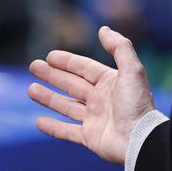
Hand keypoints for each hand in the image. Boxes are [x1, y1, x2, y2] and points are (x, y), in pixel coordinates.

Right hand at [28, 26, 155, 163]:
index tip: (49, 56)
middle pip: (71, 84)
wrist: (140, 141)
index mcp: (110, 83)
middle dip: (52, 75)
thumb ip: (119, 47)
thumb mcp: (132, 70)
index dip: (67, 61)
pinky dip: (52, 127)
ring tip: (31, 90)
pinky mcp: (90, 138)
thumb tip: (103, 29)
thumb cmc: (137, 105)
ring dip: (48, 98)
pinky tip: (38, 122)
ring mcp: (94, 119)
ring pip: (66, 105)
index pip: (84, 68)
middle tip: (33, 67)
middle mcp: (101, 99)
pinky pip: (67, 131)